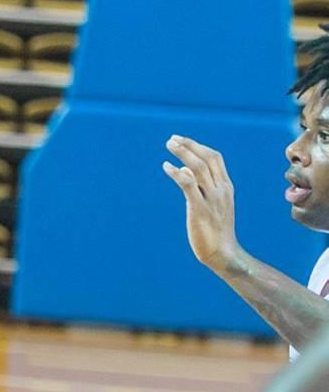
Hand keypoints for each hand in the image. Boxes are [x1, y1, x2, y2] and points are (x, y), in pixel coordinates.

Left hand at [163, 135, 242, 273]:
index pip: (215, 158)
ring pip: (199, 168)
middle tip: (172, 139)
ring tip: (168, 145)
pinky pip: (188, 185)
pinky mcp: (200, 209)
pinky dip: (177, 173)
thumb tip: (186, 170)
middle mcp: (221, 189)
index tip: (183, 140)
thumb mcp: (211, 204)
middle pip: (208, 158)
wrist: (223, 253)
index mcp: (226, 187)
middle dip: (190, 145)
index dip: (198, 146)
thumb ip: (201, 187)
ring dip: (183, 154)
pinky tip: (166, 167)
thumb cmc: (215, 229)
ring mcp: (212, 199)